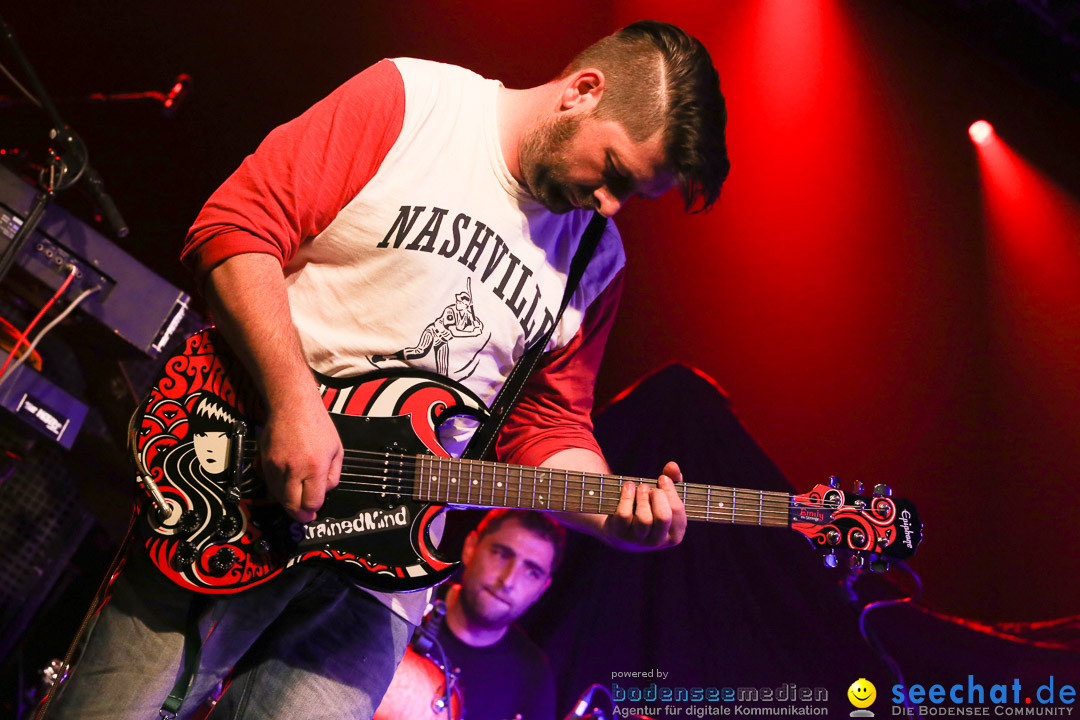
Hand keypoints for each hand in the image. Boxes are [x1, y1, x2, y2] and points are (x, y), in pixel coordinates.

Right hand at [259, 389, 342, 522]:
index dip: (313, 510)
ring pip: (278, 498)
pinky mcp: (264, 462)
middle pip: (292, 506)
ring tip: (297, 500)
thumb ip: (333, 475)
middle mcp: (293, 469)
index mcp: (314, 467)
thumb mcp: (337, 450)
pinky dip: (277, 490)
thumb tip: (323, 493)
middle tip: (304, 516)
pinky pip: (269, 485)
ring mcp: (276, 466)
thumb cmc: (316, 424)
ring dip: (288, 503)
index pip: (311, 503)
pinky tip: (286, 486)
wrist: (291, 405)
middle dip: (299, 515)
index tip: (314, 511)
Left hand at [602, 461, 686, 550]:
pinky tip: (628, 487)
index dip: (670, 491)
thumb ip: (673, 480)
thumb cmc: (649, 510)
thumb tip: (672, 466)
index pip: (677, 511)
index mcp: (674, 535)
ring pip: (644, 518)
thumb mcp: (663, 498)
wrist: (621, 530)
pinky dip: (627, 496)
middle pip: (663, 517)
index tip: (662, 479)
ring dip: (642, 496)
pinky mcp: (619, 534)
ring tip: (641, 487)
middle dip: (658, 496)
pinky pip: (624, 515)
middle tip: (652, 488)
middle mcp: (657, 541)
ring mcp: (637, 540)